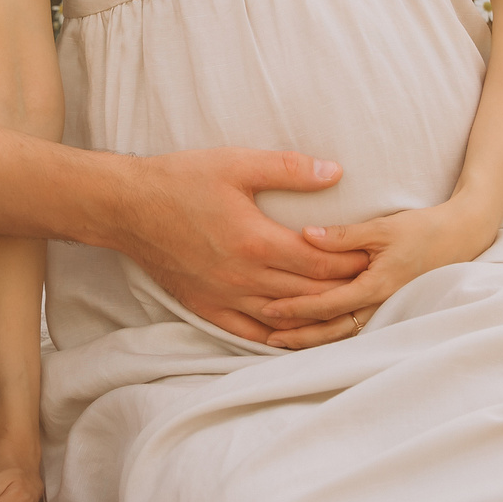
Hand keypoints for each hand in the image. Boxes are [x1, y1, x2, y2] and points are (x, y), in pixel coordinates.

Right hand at [111, 149, 363, 342]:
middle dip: (344, 291)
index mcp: (256, 242)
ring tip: (345, 310)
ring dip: (317, 317)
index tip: (375, 258)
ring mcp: (224, 297)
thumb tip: (335, 172)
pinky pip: (248, 334)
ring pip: (283, 319)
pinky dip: (277, 338)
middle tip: (372, 285)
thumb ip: (288, 169)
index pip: (320, 263)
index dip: (351, 262)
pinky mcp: (206, 307)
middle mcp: (243, 277)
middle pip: (308, 295)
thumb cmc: (180, 180)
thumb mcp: (236, 163)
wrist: (127, 208)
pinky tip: (295, 336)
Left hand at [256, 201, 500, 350]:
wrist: (462, 237)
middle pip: (332, 331)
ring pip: (344, 335)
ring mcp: (387, 310)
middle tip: (266, 338)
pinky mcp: (391, 309)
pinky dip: (332, 334)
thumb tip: (305, 235)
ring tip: (282, 343)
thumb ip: (343, 236)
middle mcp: (381, 305)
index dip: (296, 309)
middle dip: (299, 336)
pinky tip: (313, 335)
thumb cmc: (423, 229)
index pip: (328, 304)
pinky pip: (356, 328)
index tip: (268, 310)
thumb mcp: (382, 227)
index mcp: (377, 286)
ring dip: (313, 340)